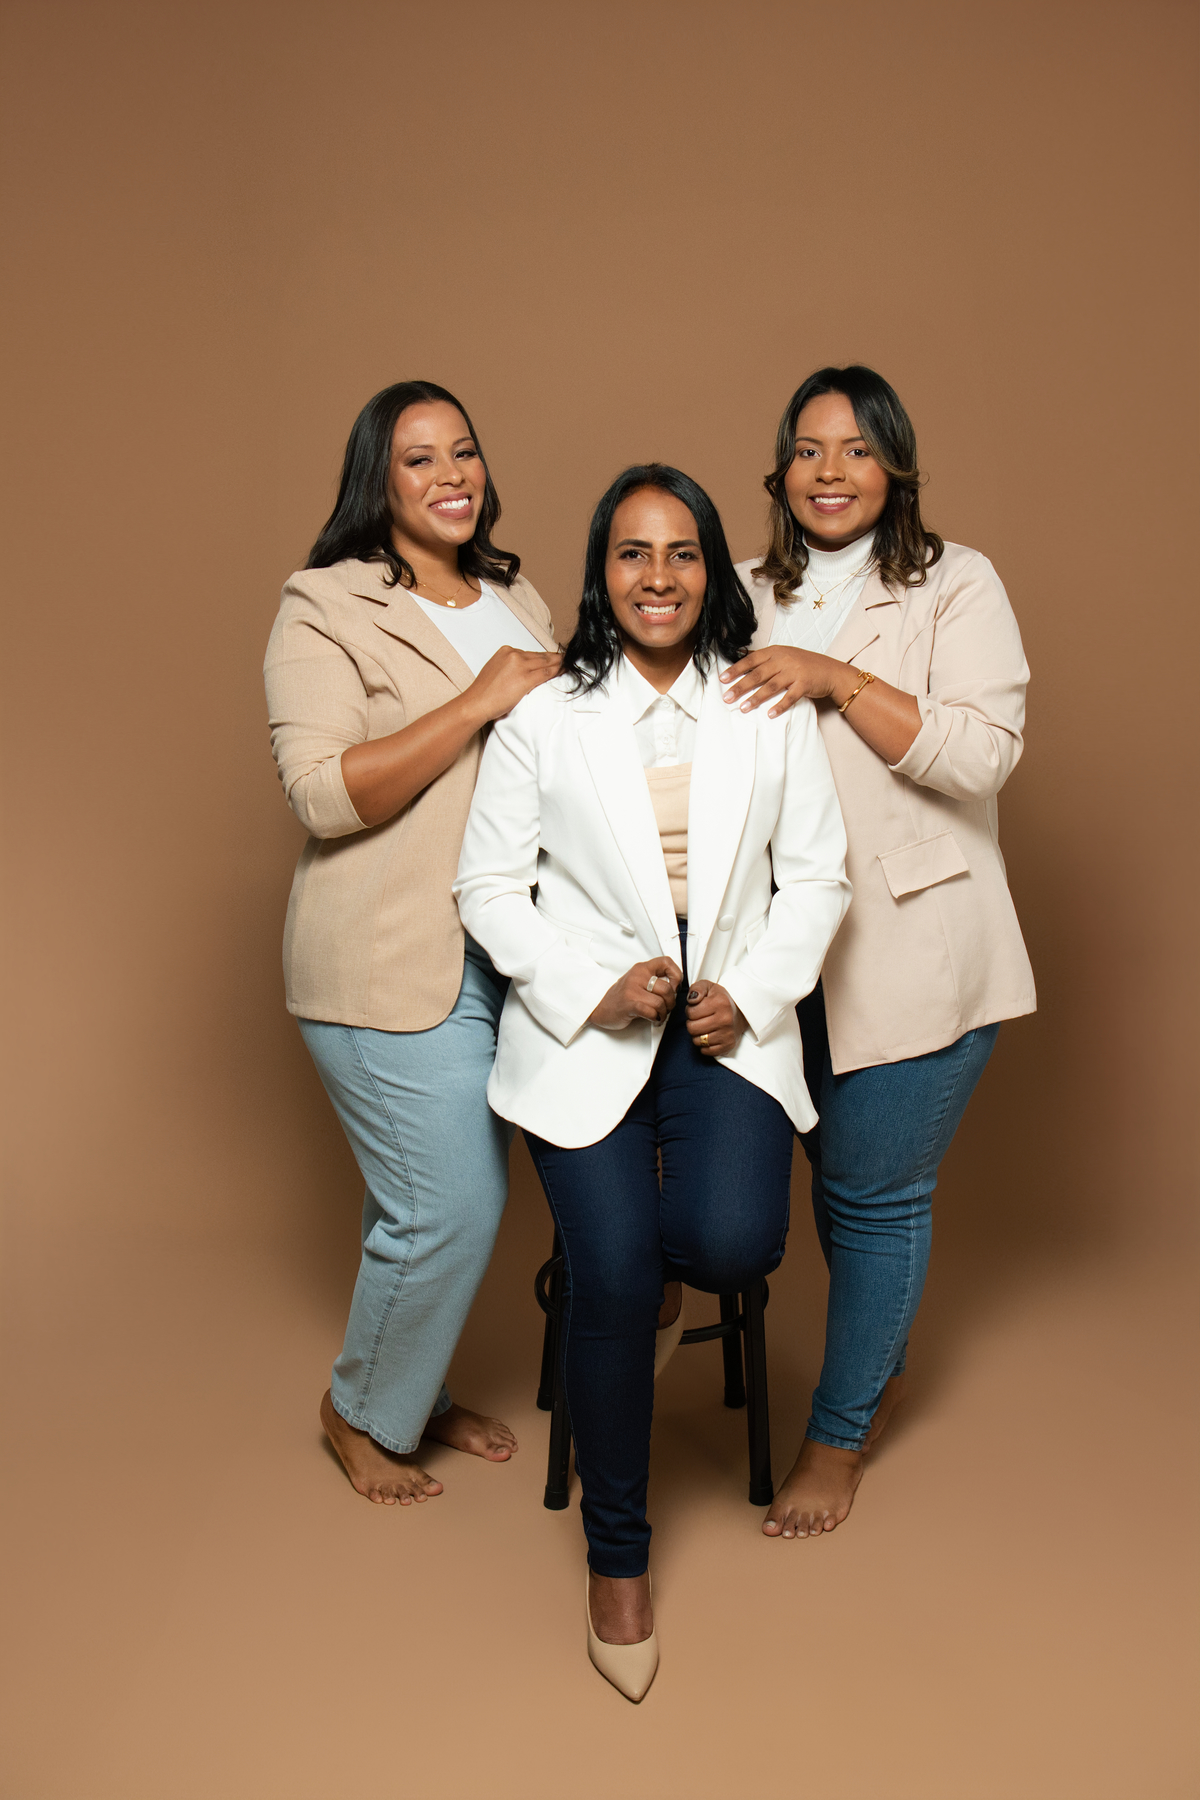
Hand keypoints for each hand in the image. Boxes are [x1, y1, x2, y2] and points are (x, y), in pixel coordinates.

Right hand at [466, 646, 561, 724]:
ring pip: (545, 663)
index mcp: (506, 651)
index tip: (553, 659)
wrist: (476, 702)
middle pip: (540, 656)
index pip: (530, 653)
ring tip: (569, 665)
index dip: (544, 657)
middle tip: (567, 660)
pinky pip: (546, 673)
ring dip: (559, 664)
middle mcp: (513, 654)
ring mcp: (520, 665)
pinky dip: (557, 671)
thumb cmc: (484, 692)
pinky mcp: (525, 678)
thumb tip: (523, 671)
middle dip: (555, 658)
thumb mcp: (497, 671)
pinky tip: (564, 671)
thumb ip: (510, 667)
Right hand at [588, 958, 683, 1030]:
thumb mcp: (638, 982)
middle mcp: (637, 976)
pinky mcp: (629, 1004)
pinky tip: (653, 1019)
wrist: (600, 1008)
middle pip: (667, 988)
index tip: (675, 986)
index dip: (676, 974)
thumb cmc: (621, 997)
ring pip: (661, 1002)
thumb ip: (655, 981)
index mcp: (641, 968)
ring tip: (659, 1015)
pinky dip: (656, 1018)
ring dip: (664, 1013)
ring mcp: (632, 990)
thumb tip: (676, 989)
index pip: (666, 962)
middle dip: (671, 1002)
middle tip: (667, 1008)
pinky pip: (651, 1011)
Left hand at [685, 981, 745, 1055]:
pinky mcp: (728, 1045)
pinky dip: (704, 1045)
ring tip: (704, 1027)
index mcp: (720, 1003)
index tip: (697, 1009)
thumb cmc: (720, 999)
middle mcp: (725, 1019)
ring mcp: (728, 1034)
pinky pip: (706, 1051)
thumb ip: (696, 989)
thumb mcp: (708, 987)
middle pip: (692, 1028)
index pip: (691, 1013)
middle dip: (692, 1023)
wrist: (740, 1011)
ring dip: (697, 1035)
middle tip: (699, 1019)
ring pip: (697, 1041)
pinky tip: (709, 1035)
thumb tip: (691, 1000)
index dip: (690, 1010)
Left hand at [720, 647, 838, 715]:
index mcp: (776, 652)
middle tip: (727, 697)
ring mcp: (795, 672)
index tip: (722, 679)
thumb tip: (741, 656)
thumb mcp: (784, 655)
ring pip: (771, 686)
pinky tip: (770, 714)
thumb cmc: (804, 664)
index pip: (751, 660)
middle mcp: (784, 660)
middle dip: (741, 686)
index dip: (736, 669)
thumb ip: (765, 658)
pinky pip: (790, 697)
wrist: (830, 671)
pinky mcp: (805, 684)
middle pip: (758, 674)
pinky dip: (779, 706)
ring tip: (744, 708)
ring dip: (756, 698)